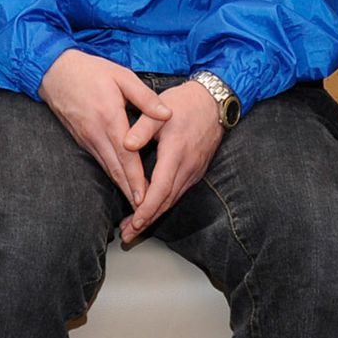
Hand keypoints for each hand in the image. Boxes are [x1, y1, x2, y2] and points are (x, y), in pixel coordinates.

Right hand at [38, 49, 171, 206]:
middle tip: (145, 212)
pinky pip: (99, 161)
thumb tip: (168, 114)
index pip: (127, 157)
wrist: (53, 71)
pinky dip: (111, 174)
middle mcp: (97, 134)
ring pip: (107, 168)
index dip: (137, 180)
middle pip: (117, 170)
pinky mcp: (81, 139)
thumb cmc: (90, 70)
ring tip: (136, 203)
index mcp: (110, 118)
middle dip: (131, 192)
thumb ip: (145, 97)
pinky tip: (120, 182)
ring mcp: (86, 138)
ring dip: (121, 187)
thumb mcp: (121, 75)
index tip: (147, 200)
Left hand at [118, 80, 223, 239]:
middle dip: (147, 220)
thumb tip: (125, 145)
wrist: (213, 102)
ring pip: (173, 199)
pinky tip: (153, 207)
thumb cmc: (183, 104)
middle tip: (128, 234)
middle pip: (166, 202)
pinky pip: (178, 192)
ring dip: (155, 214)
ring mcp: (193, 170)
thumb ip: (141, 128)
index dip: (147, 209)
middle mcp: (187, 167)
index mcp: (176, 153)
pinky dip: (164, 203)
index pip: (161, 189)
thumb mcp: (159, 110)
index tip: (134, 222)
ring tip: (135, 227)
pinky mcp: (195, 170)